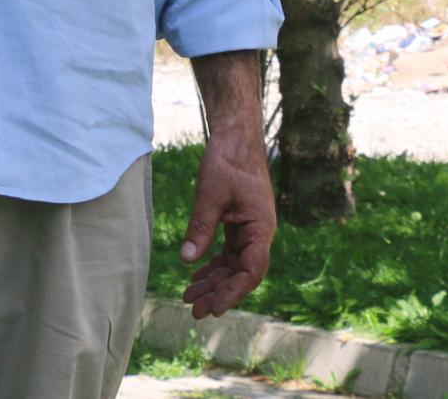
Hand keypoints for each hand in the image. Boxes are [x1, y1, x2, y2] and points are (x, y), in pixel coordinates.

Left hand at [176, 132, 273, 318]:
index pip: (252, 271)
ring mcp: (248, 230)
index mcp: (261, 227)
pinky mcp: (238, 224)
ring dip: (213, 282)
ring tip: (189, 297)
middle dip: (218, 292)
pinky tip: (195, 276)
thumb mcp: (210, 194)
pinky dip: (212, 266)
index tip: (214, 308)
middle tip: (194, 310)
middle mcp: (258, 233)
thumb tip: (186, 260)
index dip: (233, 292)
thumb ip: (200, 228)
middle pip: (241, 274)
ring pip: (233, 266)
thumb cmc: (228, 161)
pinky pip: (227, 253)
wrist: (235, 137)